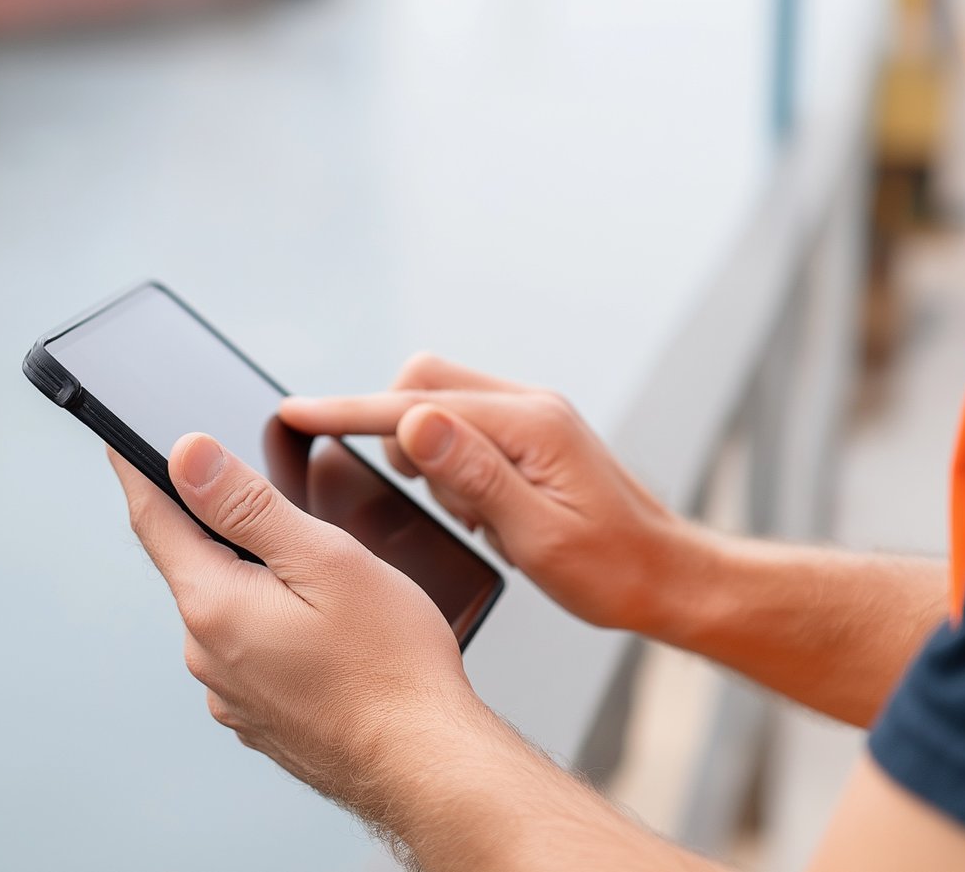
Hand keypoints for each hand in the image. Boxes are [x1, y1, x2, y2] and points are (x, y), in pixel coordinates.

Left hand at [108, 436, 497, 816]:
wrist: (427, 767)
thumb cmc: (391, 667)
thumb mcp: (325, 560)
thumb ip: (248, 506)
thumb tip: (186, 456)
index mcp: (214, 606)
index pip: (153, 519)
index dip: (138, 471)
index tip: (119, 439)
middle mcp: (207, 654)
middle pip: (192, 563)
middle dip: (217, 527)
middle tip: (260, 499)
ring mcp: (230, 692)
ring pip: (226, 609)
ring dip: (252, 582)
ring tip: (316, 578)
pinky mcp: (258, 716)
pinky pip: (248, 651)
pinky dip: (270, 626)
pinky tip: (321, 631)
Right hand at [280, 354, 697, 636]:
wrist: (670, 579)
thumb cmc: (613, 570)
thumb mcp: (538, 535)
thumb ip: (474, 475)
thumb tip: (415, 422)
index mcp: (528, 424)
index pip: (416, 405)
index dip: (348, 412)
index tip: (294, 414)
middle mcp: (528, 406)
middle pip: (424, 384)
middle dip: (394, 431)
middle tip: (423, 495)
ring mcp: (531, 418)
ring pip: (440, 406)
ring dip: (427, 454)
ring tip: (469, 515)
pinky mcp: (531, 438)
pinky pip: (464, 429)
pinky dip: (451, 464)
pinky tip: (480, 512)